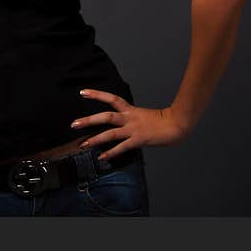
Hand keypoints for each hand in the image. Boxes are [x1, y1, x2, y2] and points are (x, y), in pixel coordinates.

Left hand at [70, 89, 190, 161]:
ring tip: (83, 144)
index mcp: (131, 110)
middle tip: (74, 124)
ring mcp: (133, 129)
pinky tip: (102, 158)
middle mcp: (130, 118)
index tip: (82, 92)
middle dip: (89, 120)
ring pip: (110, 133)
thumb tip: (123, 124)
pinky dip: (111, 153)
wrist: (177, 124)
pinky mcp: (138, 140)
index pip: (111, 98)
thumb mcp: (144, 115)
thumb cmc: (163, 121)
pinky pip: (122, 147)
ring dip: (96, 139)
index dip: (97, 94)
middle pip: (106, 116)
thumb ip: (132, 118)